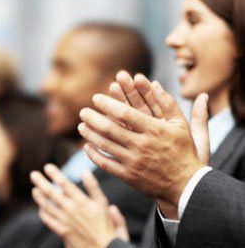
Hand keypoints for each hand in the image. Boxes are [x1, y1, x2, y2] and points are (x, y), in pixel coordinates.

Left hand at [30, 164, 128, 247]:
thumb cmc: (107, 227)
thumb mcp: (104, 204)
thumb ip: (94, 187)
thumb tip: (85, 172)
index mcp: (82, 201)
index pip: (65, 184)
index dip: (55, 174)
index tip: (47, 167)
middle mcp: (71, 210)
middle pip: (52, 193)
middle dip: (41, 182)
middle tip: (33, 174)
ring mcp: (65, 221)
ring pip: (47, 206)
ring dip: (39, 197)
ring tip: (34, 189)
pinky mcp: (62, 232)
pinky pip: (49, 220)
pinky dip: (43, 213)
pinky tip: (41, 208)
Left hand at [79, 72, 208, 217]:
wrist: (186, 185)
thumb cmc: (182, 151)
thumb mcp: (181, 125)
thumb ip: (168, 103)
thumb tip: (155, 82)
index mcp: (154, 130)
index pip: (125, 113)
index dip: (108, 104)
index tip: (96, 98)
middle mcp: (142, 145)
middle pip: (111, 128)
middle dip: (93, 118)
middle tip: (83, 111)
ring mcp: (134, 162)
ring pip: (106, 145)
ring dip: (91, 134)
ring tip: (81, 126)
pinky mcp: (129, 176)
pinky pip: (106, 164)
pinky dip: (94, 155)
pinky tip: (87, 147)